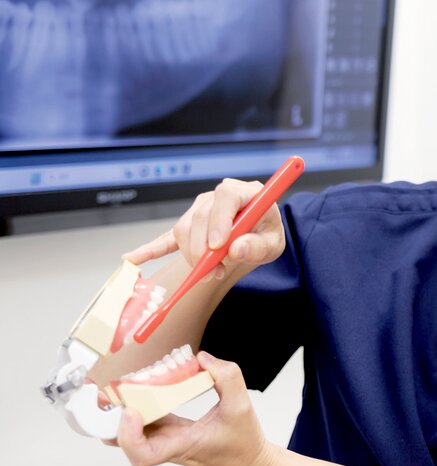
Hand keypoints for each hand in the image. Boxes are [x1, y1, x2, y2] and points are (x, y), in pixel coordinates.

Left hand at [109, 352, 277, 465]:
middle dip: (114, 420)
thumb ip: (227, 377)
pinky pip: (146, 423)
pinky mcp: (170, 433)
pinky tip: (145, 389)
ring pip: (132, 433)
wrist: (248, 463)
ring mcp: (167, 440)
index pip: (143, 455)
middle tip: (117, 394)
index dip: (129, 435)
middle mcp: (168, 445)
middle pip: (126, 443)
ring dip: (123, 413)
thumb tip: (203, 359)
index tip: (132, 411)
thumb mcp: (242, 406)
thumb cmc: (243, 442)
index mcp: (181, 445)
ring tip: (126, 387)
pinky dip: (140, 407)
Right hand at [122, 179, 286, 281]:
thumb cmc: (266, 236)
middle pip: (201, 217)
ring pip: (184, 230)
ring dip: (193, 256)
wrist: (258, 236)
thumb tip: (236, 249)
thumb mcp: (274, 244)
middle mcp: (220, 195)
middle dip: (205, 249)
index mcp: (245, 192)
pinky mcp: (189, 224)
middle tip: (216, 271)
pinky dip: (151, 249)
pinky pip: (167, 237)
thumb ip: (258, 246)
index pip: (226, 196)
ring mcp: (201, 208)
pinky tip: (133, 258)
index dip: (219, 220)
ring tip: (212, 272)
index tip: (218, 246)